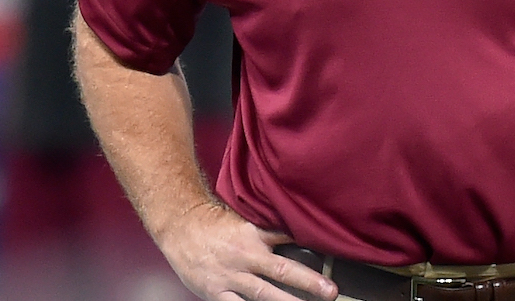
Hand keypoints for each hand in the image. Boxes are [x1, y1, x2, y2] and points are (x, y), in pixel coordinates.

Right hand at [154, 201, 338, 300]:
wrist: (181, 227)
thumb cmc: (215, 224)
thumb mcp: (247, 221)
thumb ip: (271, 231)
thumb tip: (300, 232)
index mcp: (256, 236)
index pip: (290, 241)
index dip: (312, 250)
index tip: (333, 259)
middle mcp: (246, 257)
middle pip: (283, 271)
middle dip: (309, 282)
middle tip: (330, 291)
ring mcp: (231, 277)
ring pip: (263, 294)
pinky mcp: (216, 292)